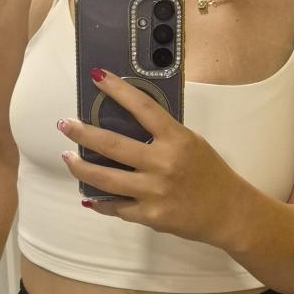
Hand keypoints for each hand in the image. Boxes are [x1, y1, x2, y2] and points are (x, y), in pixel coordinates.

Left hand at [57, 67, 246, 244]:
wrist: (229, 213)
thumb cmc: (210, 173)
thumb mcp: (192, 143)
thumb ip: (163, 135)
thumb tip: (126, 125)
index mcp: (176, 139)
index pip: (142, 107)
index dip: (117, 89)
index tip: (97, 77)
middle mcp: (163, 163)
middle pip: (112, 144)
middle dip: (83, 133)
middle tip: (65, 125)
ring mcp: (154, 191)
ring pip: (106, 178)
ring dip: (80, 167)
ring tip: (67, 158)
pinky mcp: (150, 216)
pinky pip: (116, 207)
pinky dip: (100, 201)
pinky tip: (90, 195)